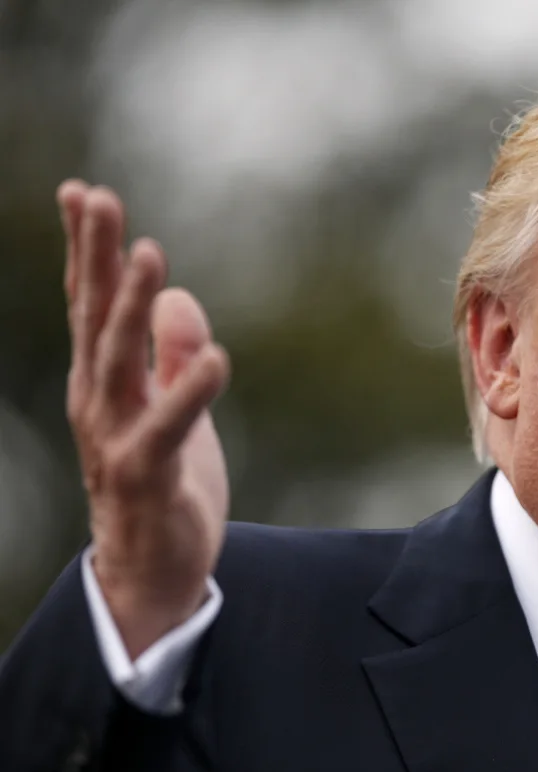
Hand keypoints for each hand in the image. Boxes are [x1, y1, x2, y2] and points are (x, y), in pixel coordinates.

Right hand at [59, 181, 230, 659]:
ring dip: (131, 308)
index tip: (84, 192)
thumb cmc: (160, 481)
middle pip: (96, 319)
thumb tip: (178, 298)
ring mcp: (118, 438)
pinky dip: (187, 393)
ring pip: (120, 363)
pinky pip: (169, 429)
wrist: (151, 572)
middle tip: (97, 198)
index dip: (86, 251)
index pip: (91, 306)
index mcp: (105, 382)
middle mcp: (100, 402)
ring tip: (149, 253)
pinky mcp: (149, 475)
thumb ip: (169, 354)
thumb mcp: (172, 407)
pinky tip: (213, 356)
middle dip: (95, 258)